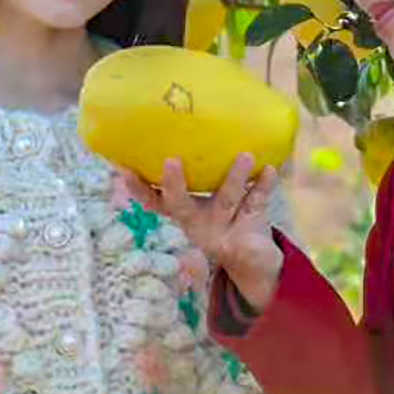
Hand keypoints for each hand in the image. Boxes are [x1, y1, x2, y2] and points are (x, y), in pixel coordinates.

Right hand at [122, 154, 281, 311]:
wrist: (255, 264)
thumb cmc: (224, 219)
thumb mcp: (207, 204)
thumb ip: (198, 177)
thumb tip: (185, 129)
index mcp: (184, 214)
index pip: (155, 201)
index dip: (139, 188)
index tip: (123, 169)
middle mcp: (199, 223)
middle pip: (181, 205)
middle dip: (173, 185)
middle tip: (170, 160)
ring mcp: (222, 229)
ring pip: (226, 200)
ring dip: (234, 178)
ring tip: (244, 155)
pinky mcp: (248, 233)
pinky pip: (257, 204)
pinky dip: (263, 185)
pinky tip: (270, 168)